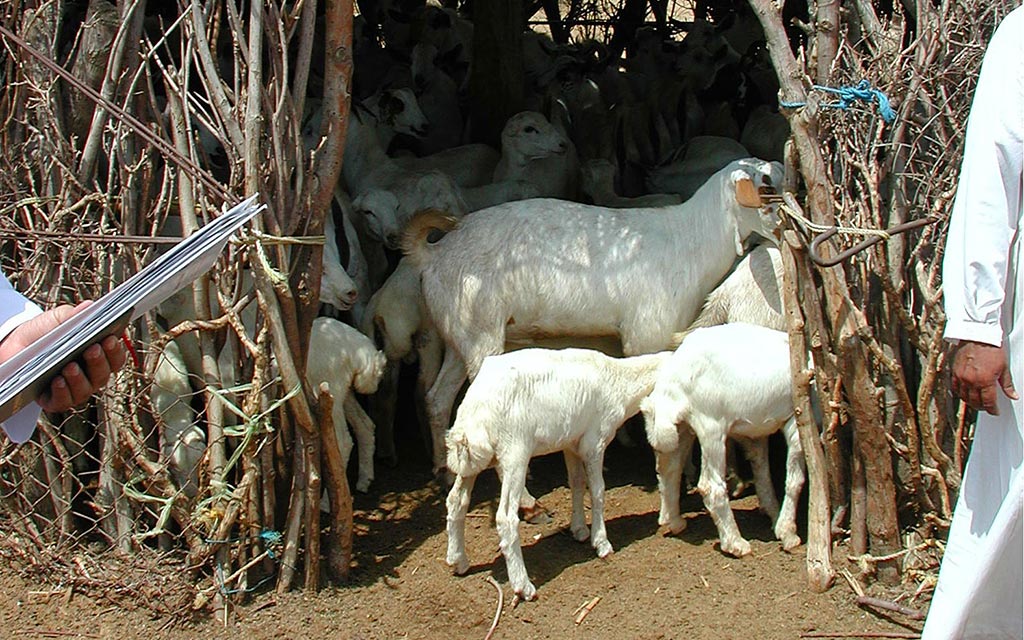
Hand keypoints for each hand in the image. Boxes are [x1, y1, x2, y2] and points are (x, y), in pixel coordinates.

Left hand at [0, 301, 127, 412]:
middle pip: (102, 375)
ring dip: (79, 378)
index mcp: (98, 356)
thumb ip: (73, 315)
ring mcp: (74, 390)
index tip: (110, 338)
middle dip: (98, 362)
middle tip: (92, 349)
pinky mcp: (55, 401)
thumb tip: (89, 306)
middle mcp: (90, 376)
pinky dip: (63, 392)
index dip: (115, 350)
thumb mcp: (57, 319)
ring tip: (70, 366)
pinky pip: (64, 401)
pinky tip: (58, 380)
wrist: (13, 347)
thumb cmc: (43, 333)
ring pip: (85, 390)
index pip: (115, 358)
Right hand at [951, 340, 1017, 415]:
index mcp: (985, 381)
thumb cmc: (992, 349)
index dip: (992, 410)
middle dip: (982, 407)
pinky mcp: (955, 372)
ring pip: (964, 396)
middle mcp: (971, 381)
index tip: (995, 411)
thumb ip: (1007, 385)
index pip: (988, 402)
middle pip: (975, 401)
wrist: (978, 336)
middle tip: (987, 408)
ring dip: (970, 402)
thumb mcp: (1004, 368)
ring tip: (976, 402)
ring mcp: (961, 377)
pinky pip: (955, 387)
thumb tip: (1013, 396)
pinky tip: (965, 393)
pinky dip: (960, 393)